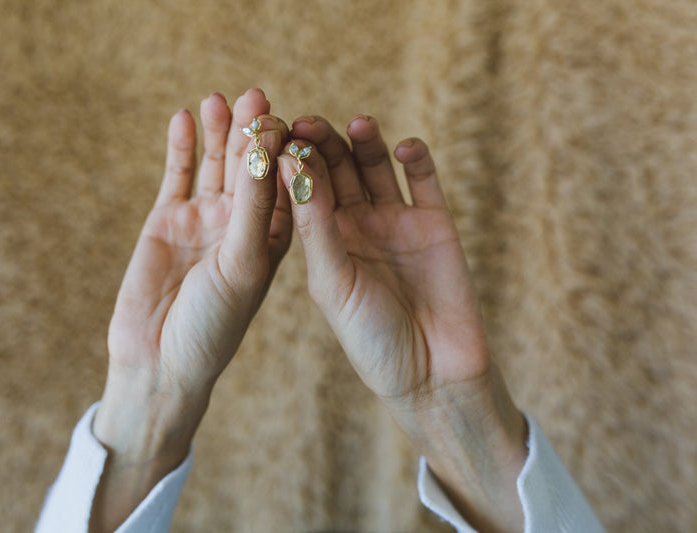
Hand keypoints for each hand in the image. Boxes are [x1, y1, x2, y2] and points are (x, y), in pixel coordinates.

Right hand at [90, 89, 290, 531]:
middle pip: (253, 168)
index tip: (294, 121)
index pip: (288, 186)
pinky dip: (181, 147)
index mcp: (275, 239)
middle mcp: (244, 224)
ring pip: (216, 165)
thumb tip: (266, 149)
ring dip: (219, 132)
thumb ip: (253, 208)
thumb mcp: (242, 264)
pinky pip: (178, 175)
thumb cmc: (213, 325)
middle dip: (255, 134)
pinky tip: (184, 117)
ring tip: (220, 98)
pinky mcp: (169, 219)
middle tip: (257, 96)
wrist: (157, 361)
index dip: (290, 154)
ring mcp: (206, 219)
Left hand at [281, 115, 526, 532]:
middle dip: (321, 144)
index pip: (299, 188)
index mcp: (320, 240)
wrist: (433, 372)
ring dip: (365, 143)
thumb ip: (314, 222)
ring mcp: (395, 220)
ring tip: (356, 124)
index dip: (287, 160)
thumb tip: (289, 160)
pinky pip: (424, 180)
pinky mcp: (435, 221)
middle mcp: (355, 224)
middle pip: (335, 170)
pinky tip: (403, 147)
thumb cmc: (371, 337)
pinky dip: (415, 159)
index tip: (272, 134)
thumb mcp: (333, 280)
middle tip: (309, 122)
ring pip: (376, 167)